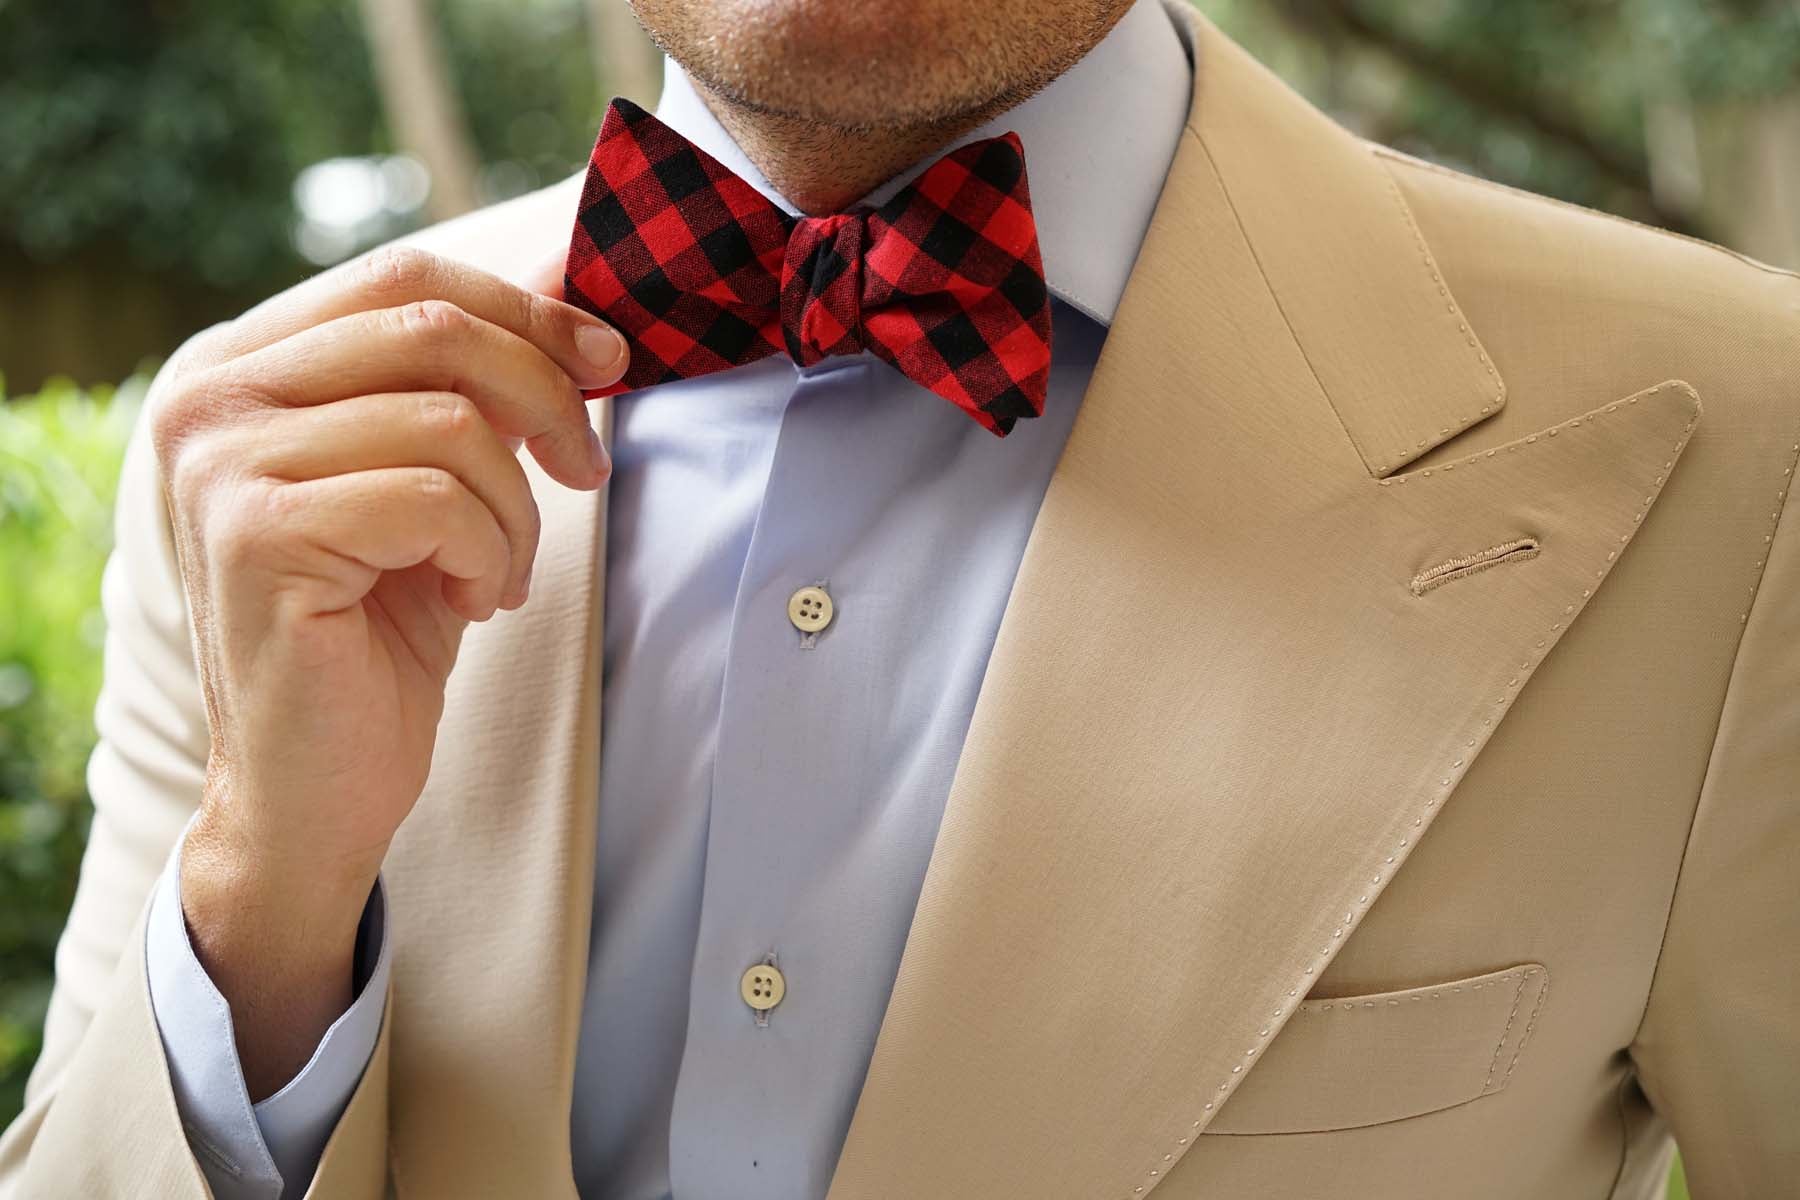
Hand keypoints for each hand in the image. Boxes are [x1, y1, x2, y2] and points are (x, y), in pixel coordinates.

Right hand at [150, 244, 624, 1095]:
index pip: (406, 275)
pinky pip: (436, 499)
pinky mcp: (255, 534)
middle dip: (546, 395)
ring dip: (515, 507)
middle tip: (586, 470)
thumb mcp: (436, 481)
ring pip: (449, 420)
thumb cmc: (380, 632)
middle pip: (433, 324)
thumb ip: (470, 379)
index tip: (608, 359)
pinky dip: (490, 553)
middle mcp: (210, 394)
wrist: (316, 786)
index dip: (526, 308)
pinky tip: (474, 602)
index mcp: (244, 363)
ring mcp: (219, 461)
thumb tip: (565, 276)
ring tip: (500, 572)